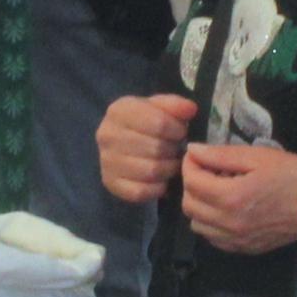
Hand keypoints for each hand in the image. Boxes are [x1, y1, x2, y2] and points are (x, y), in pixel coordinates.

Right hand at [96, 93, 195, 208]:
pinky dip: (157, 188)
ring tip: (171, 163)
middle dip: (173, 150)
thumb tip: (190, 109)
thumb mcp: (159, 107)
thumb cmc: (146, 122)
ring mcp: (106, 161)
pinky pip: (141, 192)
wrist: (124, 141)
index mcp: (119, 110)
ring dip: (168, 169)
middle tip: (176, 149)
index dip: (177, 130)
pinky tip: (161, 179)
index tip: (181, 132)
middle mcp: (107, 135)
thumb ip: (175, 105)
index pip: (159, 123)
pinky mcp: (110, 183)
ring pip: (150, 171)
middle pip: (156, 149)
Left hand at [181, 142, 296, 255]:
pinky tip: (226, 210)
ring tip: (217, 191)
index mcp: (231, 197)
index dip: (190, 164)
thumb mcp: (258, 156)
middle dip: (192, 184)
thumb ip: (221, 155)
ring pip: (197, 225)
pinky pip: (213, 239)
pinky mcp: (244, 248)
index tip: (198, 155)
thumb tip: (193, 150)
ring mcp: (235, 239)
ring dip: (200, 206)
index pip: (191, 181)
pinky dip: (211, 224)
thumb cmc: (292, 175)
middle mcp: (228, 223)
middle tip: (209, 171)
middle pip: (189, 205)